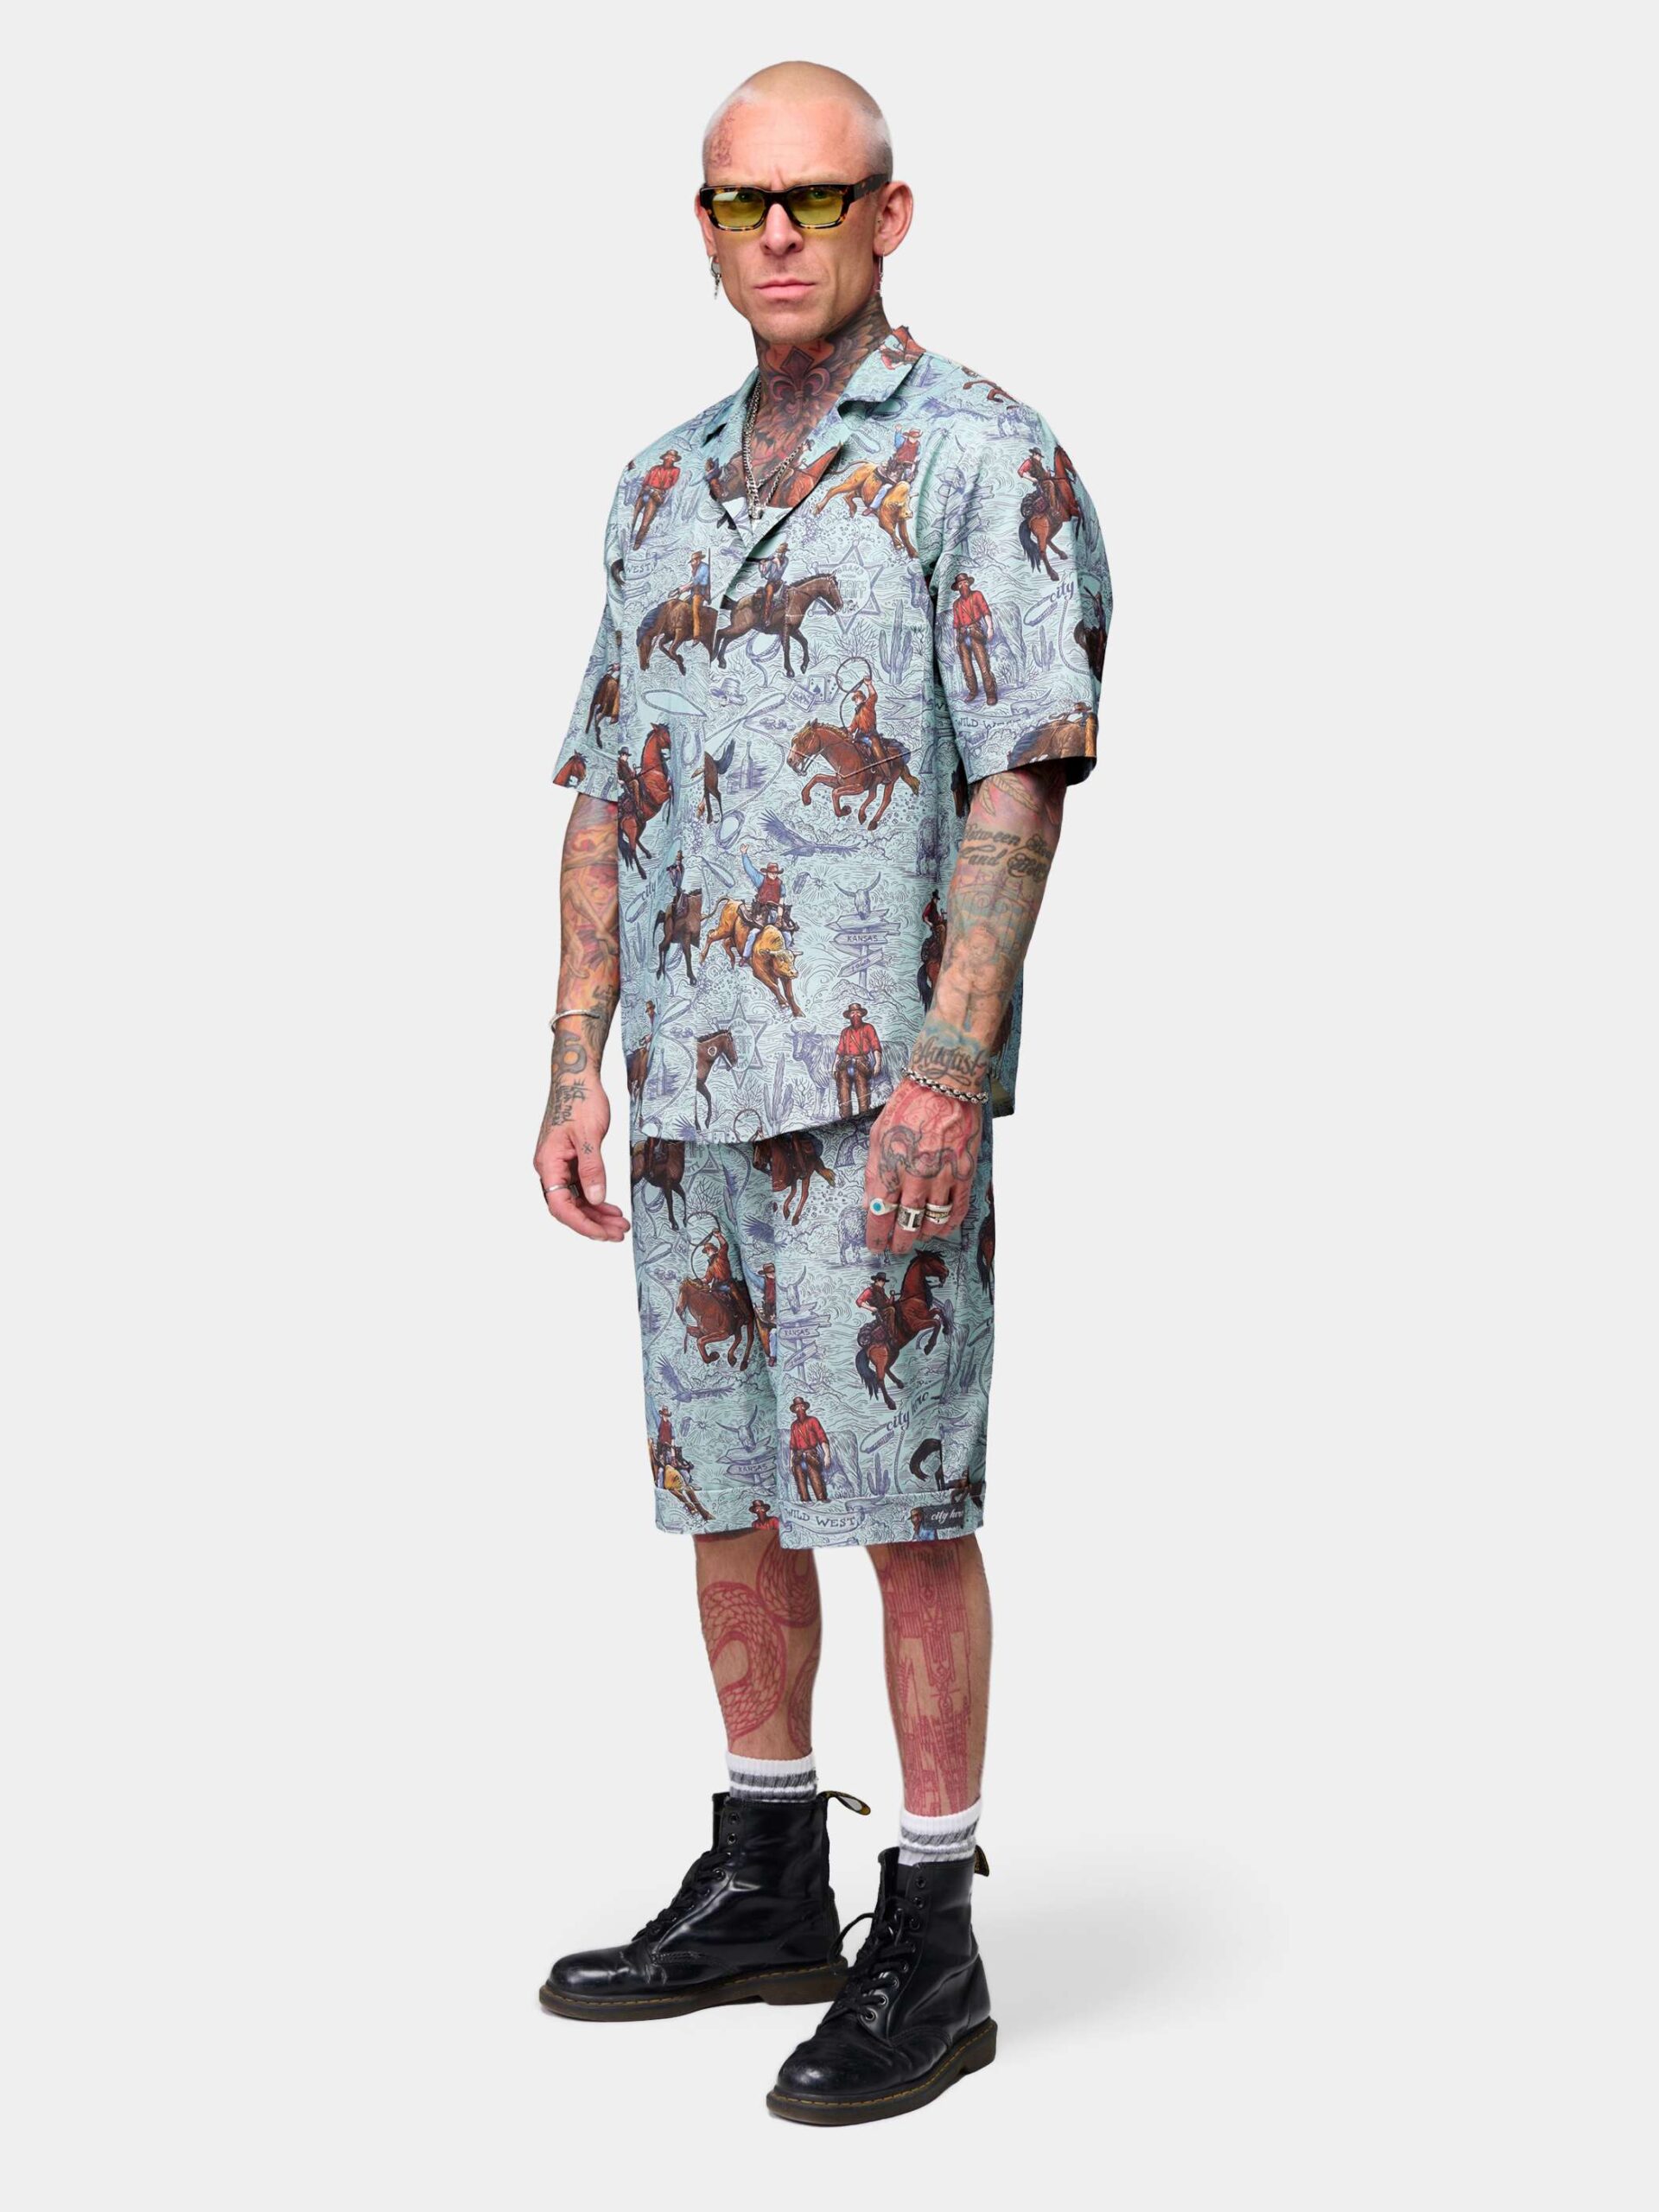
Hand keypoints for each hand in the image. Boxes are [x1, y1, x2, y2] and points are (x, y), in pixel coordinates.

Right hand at [534, 1063, 627, 1243]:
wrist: (577, 1078)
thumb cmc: (580, 1100)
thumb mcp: (590, 1135)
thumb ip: (592, 1168)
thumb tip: (595, 1199)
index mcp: (548, 1163)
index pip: (560, 1205)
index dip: (581, 1223)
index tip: (603, 1234)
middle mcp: (549, 1168)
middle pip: (567, 1208)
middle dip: (593, 1224)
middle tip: (618, 1233)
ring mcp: (559, 1166)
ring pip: (575, 1200)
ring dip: (596, 1214)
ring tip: (619, 1224)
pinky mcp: (569, 1161)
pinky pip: (580, 1188)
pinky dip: (596, 1199)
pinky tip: (611, 1207)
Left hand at [864, 1079, 980, 1256]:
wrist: (944, 1086)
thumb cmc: (907, 1106)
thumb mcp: (878, 1134)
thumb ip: (873, 1171)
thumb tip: (868, 1202)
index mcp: (891, 1167)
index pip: (880, 1214)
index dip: (876, 1235)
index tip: (875, 1245)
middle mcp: (916, 1176)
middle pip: (906, 1224)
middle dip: (899, 1242)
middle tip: (896, 1248)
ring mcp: (943, 1176)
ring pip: (933, 1221)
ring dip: (923, 1234)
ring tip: (917, 1236)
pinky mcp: (965, 1173)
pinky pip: (958, 1208)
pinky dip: (949, 1223)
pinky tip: (942, 1227)